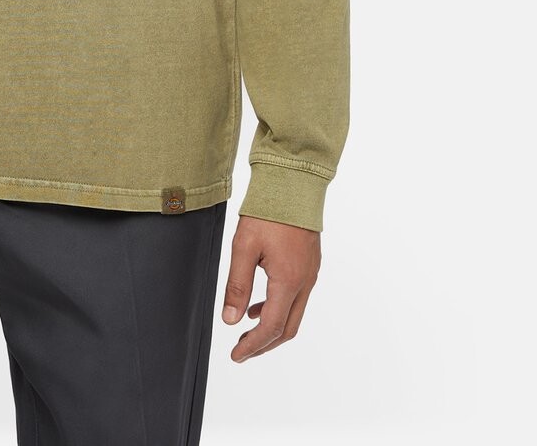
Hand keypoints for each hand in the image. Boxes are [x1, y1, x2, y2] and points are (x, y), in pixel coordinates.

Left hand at [220, 214, 320, 361]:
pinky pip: (297, 298)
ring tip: (247, 330)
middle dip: (264, 344)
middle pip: (287, 328)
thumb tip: (230, 319)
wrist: (293, 184)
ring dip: (272, 327)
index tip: (237, 355)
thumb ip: (237, 285)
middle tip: (242, 350)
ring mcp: (310, 274)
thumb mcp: (244, 247)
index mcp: (288, 281)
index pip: (271, 327)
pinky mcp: (309, 265)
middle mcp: (304, 282)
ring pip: (294, 314)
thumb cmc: (269, 211)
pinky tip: (260, 305)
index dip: (254, 346)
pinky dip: (279, 309)